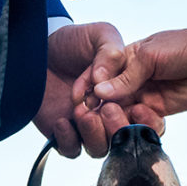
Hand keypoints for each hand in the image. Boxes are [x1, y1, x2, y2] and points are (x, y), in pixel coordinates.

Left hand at [35, 23, 144, 157]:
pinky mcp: (64, 133)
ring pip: (99, 148)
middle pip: (124, 139)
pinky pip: (70, 150)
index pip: (145, 120)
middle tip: (107, 108)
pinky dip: (68, 139)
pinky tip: (62, 119)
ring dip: (93, 133)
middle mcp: (109, 115)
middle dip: (118, 127)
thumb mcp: (100, 36)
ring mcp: (87, 127)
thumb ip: (111, 52)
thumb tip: (104, 80)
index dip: (147, 121)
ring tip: (81, 111)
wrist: (39, 47)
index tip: (138, 109)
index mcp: (126, 96)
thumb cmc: (73, 42)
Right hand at [86, 25, 186, 117]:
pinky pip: (143, 123)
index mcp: (124, 60)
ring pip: (123, 114)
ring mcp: (144, 96)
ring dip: (120, 119)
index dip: (88, 90)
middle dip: (102, 109)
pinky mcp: (158, 111)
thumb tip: (98, 92)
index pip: (98, 78)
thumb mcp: (150, 56)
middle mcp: (130, 80)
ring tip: (121, 119)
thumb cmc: (184, 46)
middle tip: (101, 115)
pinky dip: (141, 124)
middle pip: (107, 100)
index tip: (81, 102)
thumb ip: (126, 77)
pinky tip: (145, 118)